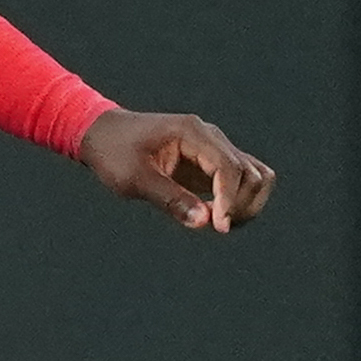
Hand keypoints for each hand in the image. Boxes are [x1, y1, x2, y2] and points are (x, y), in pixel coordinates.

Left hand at [77, 110, 277, 232]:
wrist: (104, 135)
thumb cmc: (114, 152)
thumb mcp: (134, 178)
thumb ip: (169, 199)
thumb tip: (205, 222)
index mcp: (192, 133)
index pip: (229, 166)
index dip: (230, 199)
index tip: (219, 227)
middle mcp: (211, 138)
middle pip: (250, 173)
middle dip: (240, 205)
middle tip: (214, 227)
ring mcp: (215, 149)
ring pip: (256, 177)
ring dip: (247, 204)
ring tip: (218, 223)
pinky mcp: (213, 163)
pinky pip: (244, 181)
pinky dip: (240, 201)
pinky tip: (216, 215)